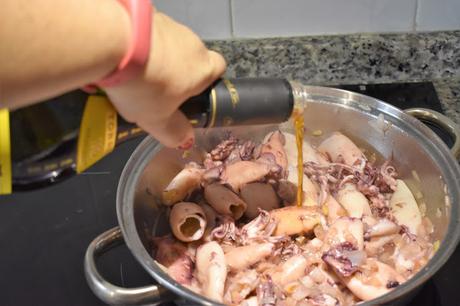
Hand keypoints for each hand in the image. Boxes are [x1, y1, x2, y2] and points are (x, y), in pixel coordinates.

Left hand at [104, 12, 226, 148]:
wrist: (115, 41)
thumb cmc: (146, 86)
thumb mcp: (158, 120)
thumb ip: (174, 132)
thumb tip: (186, 140)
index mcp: (202, 69)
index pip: (219, 68)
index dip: (208, 80)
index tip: (192, 92)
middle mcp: (192, 44)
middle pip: (191, 58)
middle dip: (177, 72)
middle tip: (156, 91)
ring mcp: (171, 26)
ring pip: (169, 46)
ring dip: (157, 59)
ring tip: (133, 75)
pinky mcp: (148, 16)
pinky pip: (149, 36)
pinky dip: (140, 46)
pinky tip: (122, 59)